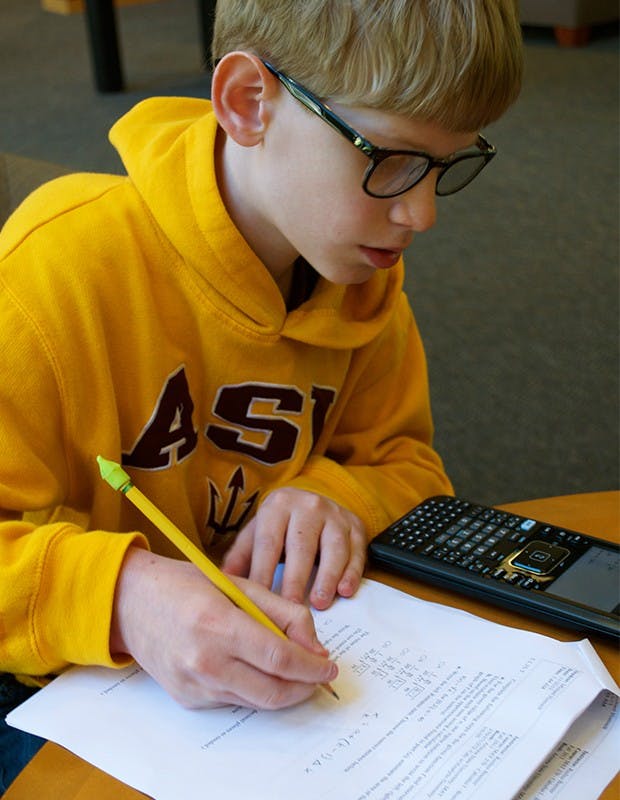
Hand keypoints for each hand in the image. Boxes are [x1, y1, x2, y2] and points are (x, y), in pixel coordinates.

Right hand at [110, 547, 337, 709]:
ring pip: (255, 701)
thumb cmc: (186, 585)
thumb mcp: (239, 583)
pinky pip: (234, 701)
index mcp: (218, 624)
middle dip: (304, 687)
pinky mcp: (188, 699)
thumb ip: (282, 612)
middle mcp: (204, 661)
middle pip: (272, 690)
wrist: (131, 602)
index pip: (279, 657)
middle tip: (318, 675)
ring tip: (294, 670)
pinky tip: (255, 668)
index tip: (329, 665)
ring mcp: (194, 685)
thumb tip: (314, 646)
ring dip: (282, 690)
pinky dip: (254, 689)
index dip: (311, 666)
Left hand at [222, 487, 366, 609]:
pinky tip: (345, 591)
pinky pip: (356, 550)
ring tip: (320, 603)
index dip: (263, 572)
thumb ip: (241, 556)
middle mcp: (308, 506)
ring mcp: (334, 515)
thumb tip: (221, 583)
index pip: (269, 542)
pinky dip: (352, 572)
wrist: (312, 502)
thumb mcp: (258, 532)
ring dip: (327, 577)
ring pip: (333, 546)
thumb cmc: (280, 526)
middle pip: (301, 545)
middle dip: (296, 579)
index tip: (259, 600)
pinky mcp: (355, 525)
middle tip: (292, 609)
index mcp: (278, 506)